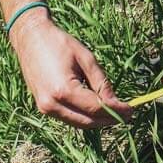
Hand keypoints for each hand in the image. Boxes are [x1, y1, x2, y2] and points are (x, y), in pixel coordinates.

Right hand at [9, 11, 131, 128]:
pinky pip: (69, 118)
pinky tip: (97, 109)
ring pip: (79, 123)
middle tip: (127, 114)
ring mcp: (45, 109)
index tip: (132, 109)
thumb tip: (116, 103)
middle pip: (88, 122)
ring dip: (98, 120)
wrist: (30, 38)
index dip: (116, 111)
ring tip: (116, 112)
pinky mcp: (43, 108)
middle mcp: (52, 105)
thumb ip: (101, 82)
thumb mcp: (86, 58)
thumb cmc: (59, 43)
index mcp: (63, 90)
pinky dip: (84, 116)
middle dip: (109, 120)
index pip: (96, 108)